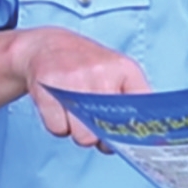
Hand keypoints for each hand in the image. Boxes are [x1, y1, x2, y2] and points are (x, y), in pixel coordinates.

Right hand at [10, 27, 149, 148]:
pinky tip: (59, 108)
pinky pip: (58, 129)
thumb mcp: (117, 74)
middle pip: (108, 131)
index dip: (132, 132)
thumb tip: (132, 141)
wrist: (47, 45)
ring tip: (74, 112)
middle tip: (92, 120)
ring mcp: (73, 77)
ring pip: (83, 137)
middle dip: (100, 135)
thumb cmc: (87, 67)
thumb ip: (132, 103)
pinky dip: (57, 125)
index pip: (141, 110)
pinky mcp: (47, 85)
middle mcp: (101, 71)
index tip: (124, 138)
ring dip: (78, 132)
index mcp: (125, 69)